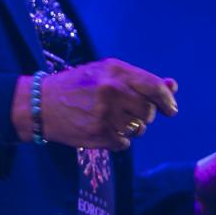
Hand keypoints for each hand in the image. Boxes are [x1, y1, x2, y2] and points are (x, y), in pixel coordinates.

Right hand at [11, 58, 178, 150]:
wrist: (42, 103)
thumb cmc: (77, 85)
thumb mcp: (105, 72)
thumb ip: (139, 80)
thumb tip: (173, 86)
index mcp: (115, 71)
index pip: (154, 87)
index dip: (167, 100)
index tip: (170, 109)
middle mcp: (112, 91)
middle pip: (148, 111)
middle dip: (145, 115)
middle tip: (131, 113)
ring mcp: (105, 114)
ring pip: (138, 129)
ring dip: (131, 128)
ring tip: (113, 120)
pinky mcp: (98, 134)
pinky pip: (124, 142)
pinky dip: (119, 139)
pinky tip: (104, 129)